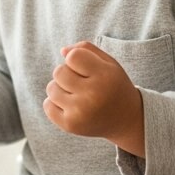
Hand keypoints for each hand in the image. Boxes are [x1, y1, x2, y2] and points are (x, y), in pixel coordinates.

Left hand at [44, 41, 145, 155]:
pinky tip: (70, 105)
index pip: (73, 56)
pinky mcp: (70, 125)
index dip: (75, 58)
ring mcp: (80, 112)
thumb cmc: (114, 85)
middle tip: (80, 81)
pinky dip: (55, 103)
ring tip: (76, 93)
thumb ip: (86, 49)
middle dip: (66, 72)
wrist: (126, 120)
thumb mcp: (109, 63)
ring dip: (60, 87)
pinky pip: (47, 105)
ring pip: (51, 88)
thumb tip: (63, 51)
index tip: (85, 66)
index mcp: (104, 76)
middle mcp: (92, 95)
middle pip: (59, 72)